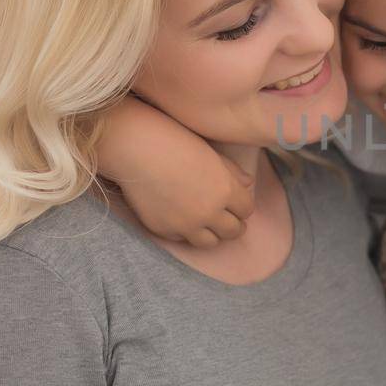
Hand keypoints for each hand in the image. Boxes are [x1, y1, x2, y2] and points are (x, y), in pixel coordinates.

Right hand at [95, 96, 255, 247]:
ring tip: (206, 223)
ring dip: (211, 234)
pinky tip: (181, 217)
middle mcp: (209, 212)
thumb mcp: (211, 154)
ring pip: (209, 243)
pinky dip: (185, 232)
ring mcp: (185, 224)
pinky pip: (182, 239)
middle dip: (233, 225)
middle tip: (227, 219)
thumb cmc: (176, 142)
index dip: (242, 207)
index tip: (236, 204)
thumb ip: (233, 173)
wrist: (136, 148)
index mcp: (226, 190)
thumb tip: (248, 184)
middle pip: (233, 232)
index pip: (247, 210)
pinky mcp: (164, 230)